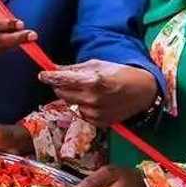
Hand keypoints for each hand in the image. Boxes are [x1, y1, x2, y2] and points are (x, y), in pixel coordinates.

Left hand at [38, 60, 158, 126]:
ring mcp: (96, 112)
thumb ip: (73, 68)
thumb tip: (53, 68)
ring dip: (72, 97)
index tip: (42, 75)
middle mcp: (93, 98)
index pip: (61, 80)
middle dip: (60, 86)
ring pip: (70, 104)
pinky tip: (93, 100)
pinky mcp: (100, 122)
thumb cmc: (119, 73)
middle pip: (62, 93)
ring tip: (86, 90)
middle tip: (66, 80)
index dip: (49, 77)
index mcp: (92, 81)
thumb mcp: (96, 64)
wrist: (142, 91)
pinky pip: (81, 113)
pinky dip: (82, 106)